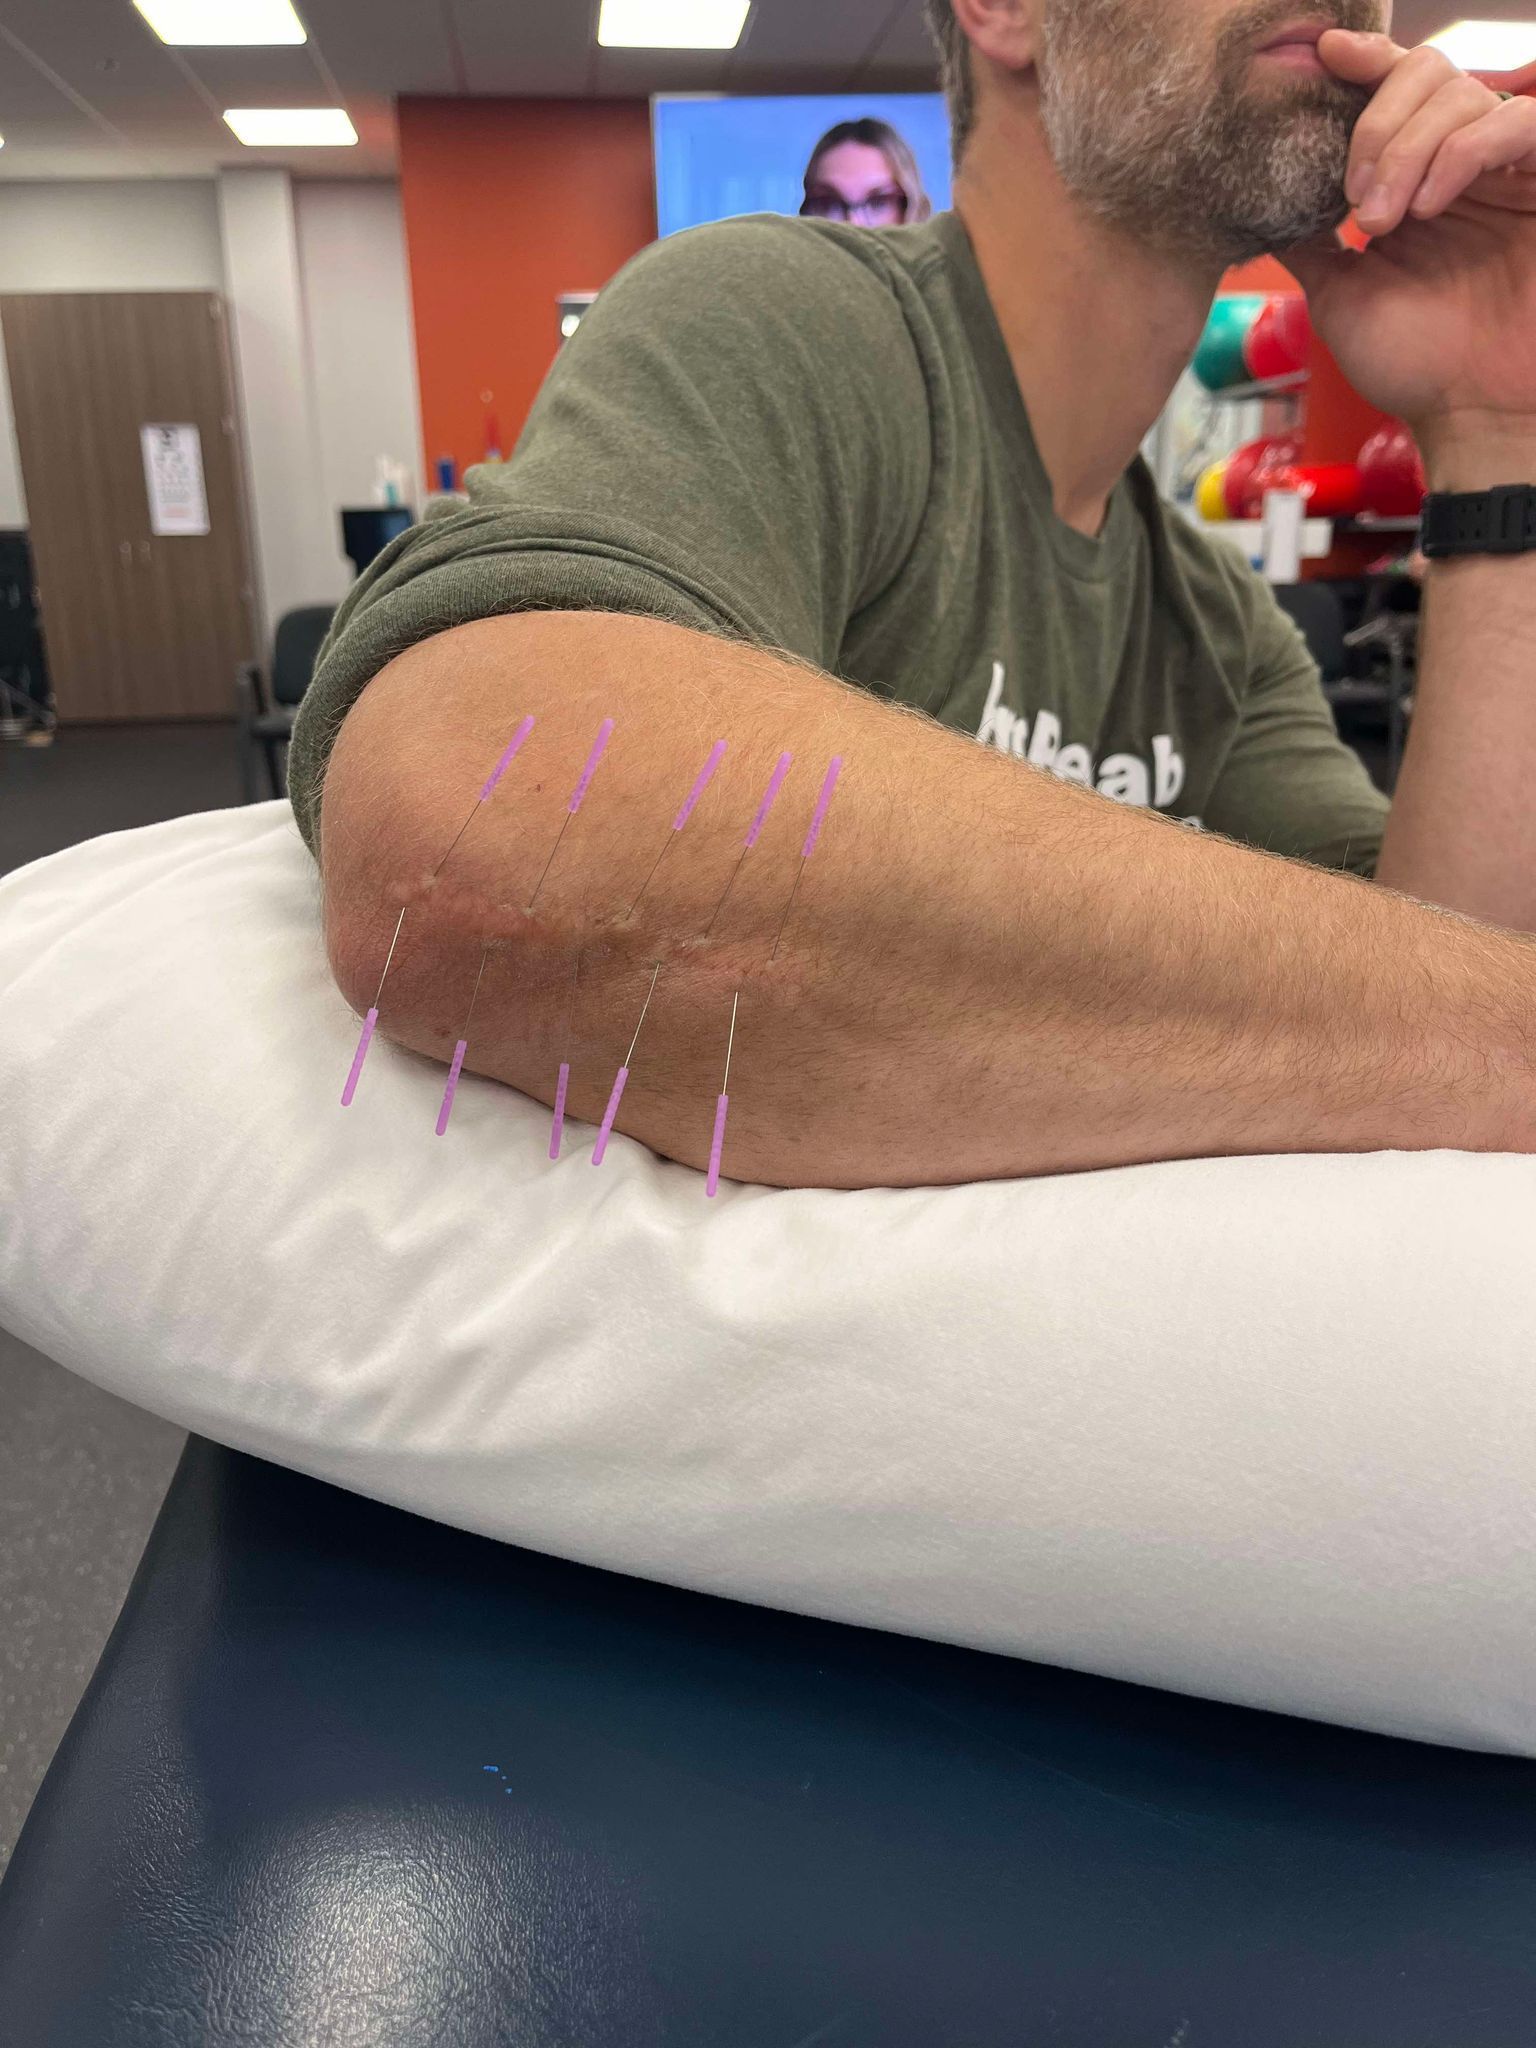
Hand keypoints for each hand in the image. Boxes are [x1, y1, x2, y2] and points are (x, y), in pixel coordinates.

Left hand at [1283, 31, 1535, 473]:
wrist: (1473, 419)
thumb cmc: (1415, 368)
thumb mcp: (1340, 296)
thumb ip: (1309, 241)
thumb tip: (1259, 197)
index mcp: (1418, 182)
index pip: (1397, 92)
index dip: (1365, 64)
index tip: (1323, 57)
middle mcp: (1466, 167)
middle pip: (1431, 74)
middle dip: (1379, 120)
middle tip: (1354, 195)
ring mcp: (1511, 174)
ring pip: (1466, 94)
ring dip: (1411, 146)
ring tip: (1382, 218)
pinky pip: (1519, 123)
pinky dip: (1463, 151)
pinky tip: (1429, 203)